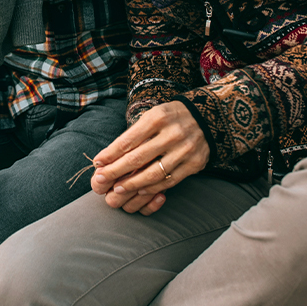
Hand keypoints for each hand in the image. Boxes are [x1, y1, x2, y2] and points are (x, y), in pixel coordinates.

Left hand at [90, 101, 208, 214]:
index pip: (128, 139)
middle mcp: (172, 133)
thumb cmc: (172, 117)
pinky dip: (153, 188)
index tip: (98, 163)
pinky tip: (140, 190)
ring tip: (118, 189)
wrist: (208, 117)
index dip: (110, 153)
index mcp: (158, 117)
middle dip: (115, 171)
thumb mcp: (153, 116)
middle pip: (137, 158)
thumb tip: (109, 156)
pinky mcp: (194, 164)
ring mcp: (185, 150)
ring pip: (153, 174)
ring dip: (132, 184)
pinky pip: (169, 181)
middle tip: (100, 180)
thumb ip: (135, 134)